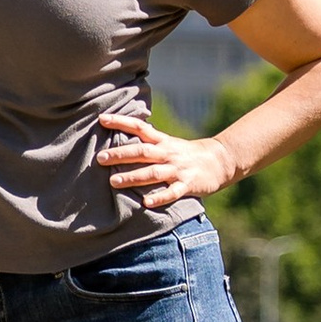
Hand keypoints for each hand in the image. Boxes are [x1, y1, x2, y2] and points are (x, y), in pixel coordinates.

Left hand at [98, 112, 232, 209]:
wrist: (220, 161)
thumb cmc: (185, 154)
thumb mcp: (167, 143)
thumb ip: (146, 143)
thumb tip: (117, 140)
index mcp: (162, 141)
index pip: (139, 127)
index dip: (121, 122)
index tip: (101, 119)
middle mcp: (168, 153)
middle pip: (142, 151)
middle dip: (121, 154)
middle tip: (100, 158)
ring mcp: (178, 169)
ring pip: (153, 172)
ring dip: (133, 177)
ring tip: (113, 181)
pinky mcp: (188, 185)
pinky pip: (173, 192)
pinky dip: (160, 197)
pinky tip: (146, 203)